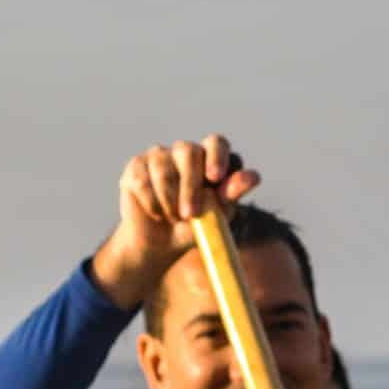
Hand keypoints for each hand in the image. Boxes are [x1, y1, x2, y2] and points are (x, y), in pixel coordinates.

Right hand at [91, 136, 263, 306]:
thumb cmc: (193, 227)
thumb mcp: (217, 214)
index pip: (216, 143)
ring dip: (168, 199)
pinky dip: (150, 202)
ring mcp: (158, 157)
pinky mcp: (135, 167)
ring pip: (162, 167)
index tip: (215, 177)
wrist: (158, 245)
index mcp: (209, 158)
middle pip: (188, 152)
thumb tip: (253, 177)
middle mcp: (184, 152)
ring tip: (172, 218)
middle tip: (190, 215)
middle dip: (189, 186)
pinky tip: (155, 213)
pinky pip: (141, 179)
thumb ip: (232, 194)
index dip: (216, 156)